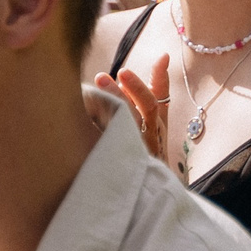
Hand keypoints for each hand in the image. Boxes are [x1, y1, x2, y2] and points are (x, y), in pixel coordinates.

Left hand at [94, 51, 174, 166]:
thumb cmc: (142, 153)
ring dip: (117, 99)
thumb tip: (144, 64)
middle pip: (149, 107)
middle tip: (123, 72)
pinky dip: (103, 121)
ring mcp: (141, 148)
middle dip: (136, 88)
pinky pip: (115, 139)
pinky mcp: (127, 161)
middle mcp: (152, 134)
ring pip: (132, 121)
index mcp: (157, 124)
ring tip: (100, 82)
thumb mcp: (146, 124)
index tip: (163, 57)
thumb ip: (143, 97)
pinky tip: (87, 106)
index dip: (161, 77)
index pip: (162, 97)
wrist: (144, 193)